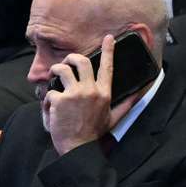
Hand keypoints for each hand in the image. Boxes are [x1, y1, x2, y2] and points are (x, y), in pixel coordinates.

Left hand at [44, 35, 138, 154]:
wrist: (78, 148)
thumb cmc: (94, 134)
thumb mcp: (113, 119)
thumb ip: (126, 105)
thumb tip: (139, 95)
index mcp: (104, 93)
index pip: (107, 67)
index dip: (108, 51)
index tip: (108, 38)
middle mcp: (91, 90)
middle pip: (82, 61)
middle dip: (71, 58)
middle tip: (65, 63)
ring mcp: (75, 94)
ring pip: (62, 70)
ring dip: (55, 71)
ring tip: (52, 77)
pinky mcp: (60, 100)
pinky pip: (50, 91)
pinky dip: (46, 99)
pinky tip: (48, 108)